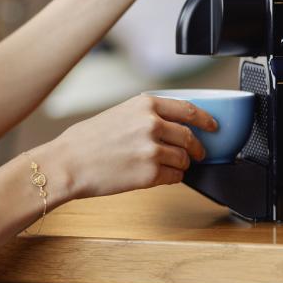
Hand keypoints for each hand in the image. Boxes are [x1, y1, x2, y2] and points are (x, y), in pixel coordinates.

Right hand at [49, 94, 216, 199]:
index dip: (206, 119)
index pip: (188, 109)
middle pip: (191, 137)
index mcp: (144, 104)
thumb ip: (146, 115)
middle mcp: (151, 124)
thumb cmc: (88, 140)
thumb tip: (172, 125)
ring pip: (184, 160)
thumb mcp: (119, 113)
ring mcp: (152, 149)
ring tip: (163, 166)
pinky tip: (156, 176)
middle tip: (196, 155)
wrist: (69, 162)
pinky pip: (175, 178)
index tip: (213, 126)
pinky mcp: (150, 174)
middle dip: (197, 149)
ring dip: (180, 165)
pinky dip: (171, 178)